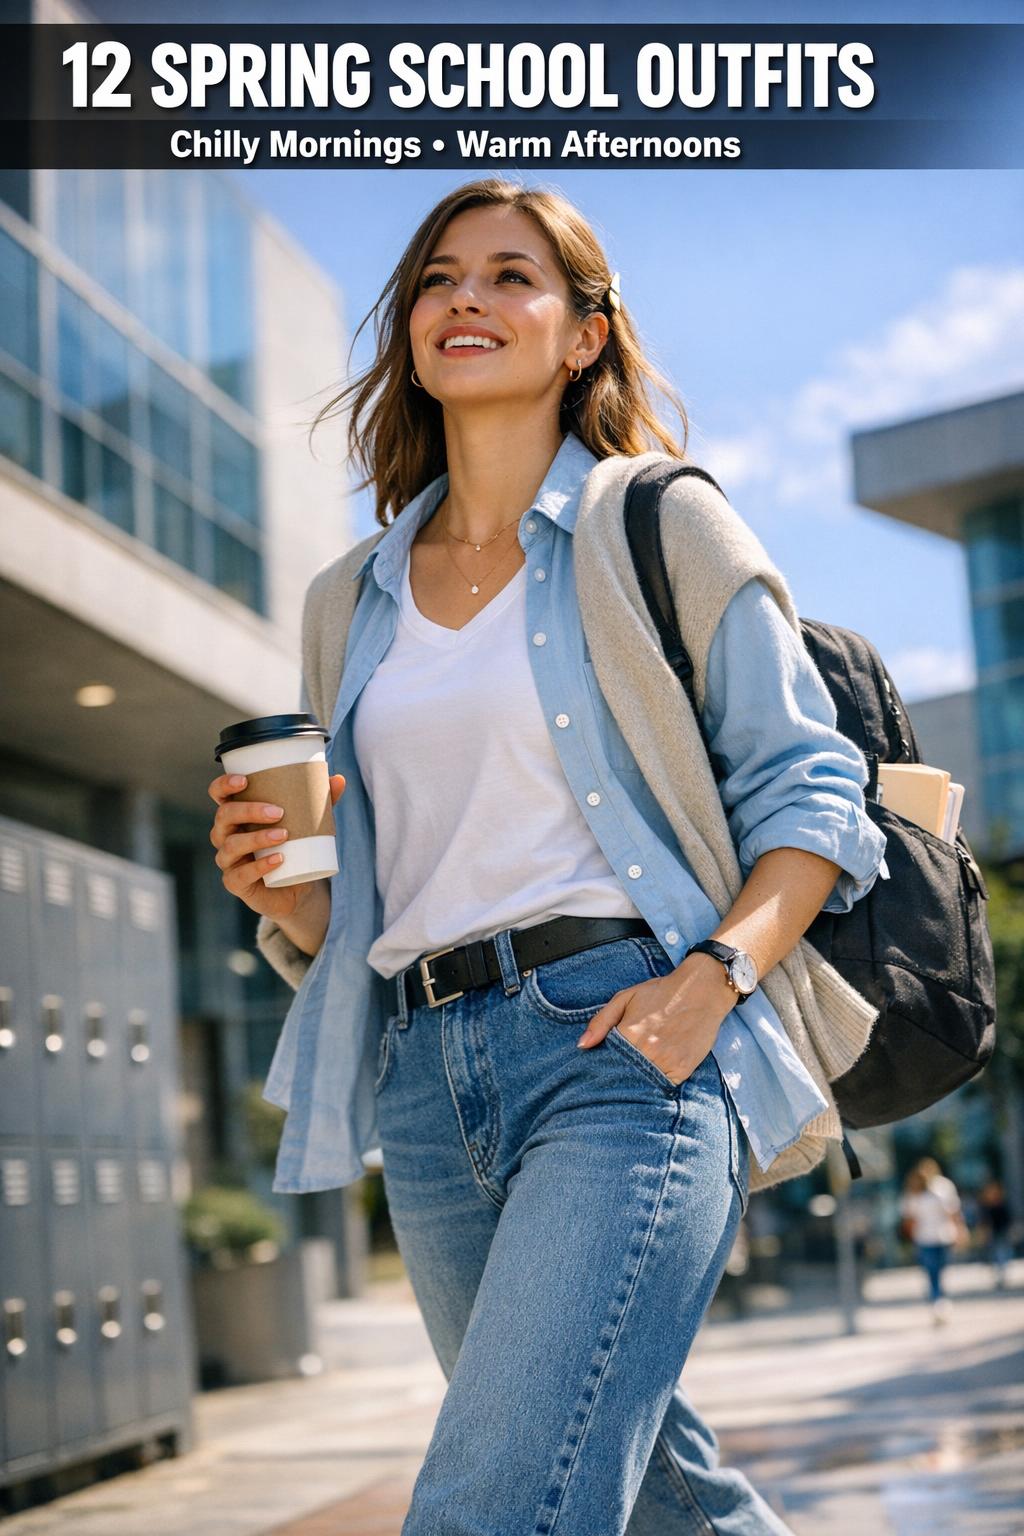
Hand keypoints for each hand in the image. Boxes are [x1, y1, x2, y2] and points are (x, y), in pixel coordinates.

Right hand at [208, 771, 345, 921]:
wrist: (296, 889)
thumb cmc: (295, 848)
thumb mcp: (309, 824)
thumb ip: (322, 802)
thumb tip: (339, 779)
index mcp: (237, 815)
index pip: (219, 795)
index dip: (223, 785)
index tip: (244, 780)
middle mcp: (225, 835)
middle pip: (224, 816)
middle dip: (249, 810)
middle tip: (279, 811)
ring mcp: (228, 860)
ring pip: (231, 845)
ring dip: (256, 838)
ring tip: (283, 835)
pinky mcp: (235, 883)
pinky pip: (240, 875)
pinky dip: (260, 866)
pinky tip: (278, 860)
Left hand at [576, 951, 738, 1084]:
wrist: (701, 991)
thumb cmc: (661, 992)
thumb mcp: (626, 997)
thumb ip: (601, 1021)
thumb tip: (581, 1045)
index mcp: (629, 1032)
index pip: (606, 1061)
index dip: (602, 1068)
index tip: (598, 1074)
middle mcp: (647, 1049)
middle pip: (623, 1075)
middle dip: (618, 1078)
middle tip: (613, 1082)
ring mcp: (666, 1061)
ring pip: (643, 1083)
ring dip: (637, 1082)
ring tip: (633, 1080)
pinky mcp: (683, 1069)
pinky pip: (664, 1086)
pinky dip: (657, 1084)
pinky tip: (654, 1076)